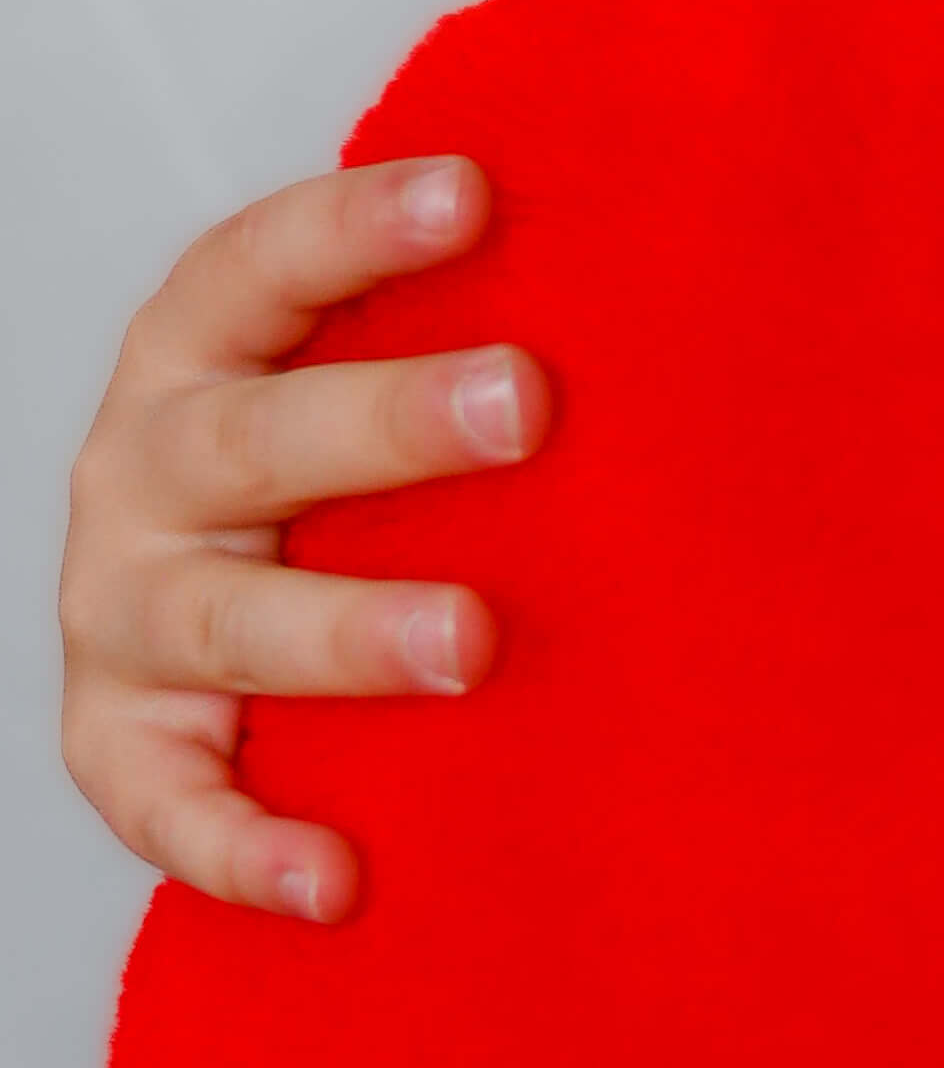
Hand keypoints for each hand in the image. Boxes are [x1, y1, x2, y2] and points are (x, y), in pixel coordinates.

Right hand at [56, 163, 548, 921]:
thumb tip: (698, 270)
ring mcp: (121, 614)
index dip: (354, 228)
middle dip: (389, 423)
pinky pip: (171, 809)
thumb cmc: (341, 477)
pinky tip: (338, 877)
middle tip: (529, 404)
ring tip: (473, 641)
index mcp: (197, 352)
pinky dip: (247, 850)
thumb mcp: (371, 375)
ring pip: (224, 621)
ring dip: (350, 630)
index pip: (258, 267)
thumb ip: (471, 324)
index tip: (474, 191)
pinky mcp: (122, 744)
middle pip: (253, 440)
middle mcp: (142, 474)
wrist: (206, 621)